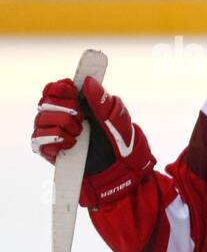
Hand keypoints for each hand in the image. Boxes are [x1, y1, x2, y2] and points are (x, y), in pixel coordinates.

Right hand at [31, 76, 154, 206]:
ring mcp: (54, 133)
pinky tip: (71, 143)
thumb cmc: (121, 142)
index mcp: (77, 104)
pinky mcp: (49, 150)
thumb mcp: (117, 119)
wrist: (121, 170)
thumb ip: (102, 99)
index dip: (62, 88)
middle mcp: (61, 116)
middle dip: (64, 107)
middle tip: (80, 117)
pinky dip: (55, 139)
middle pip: (46, 101)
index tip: (73, 93)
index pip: (56, 88)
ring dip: (62, 124)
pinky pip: (39, 139)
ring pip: (41, 119)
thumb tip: (87, 81)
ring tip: (79, 133)